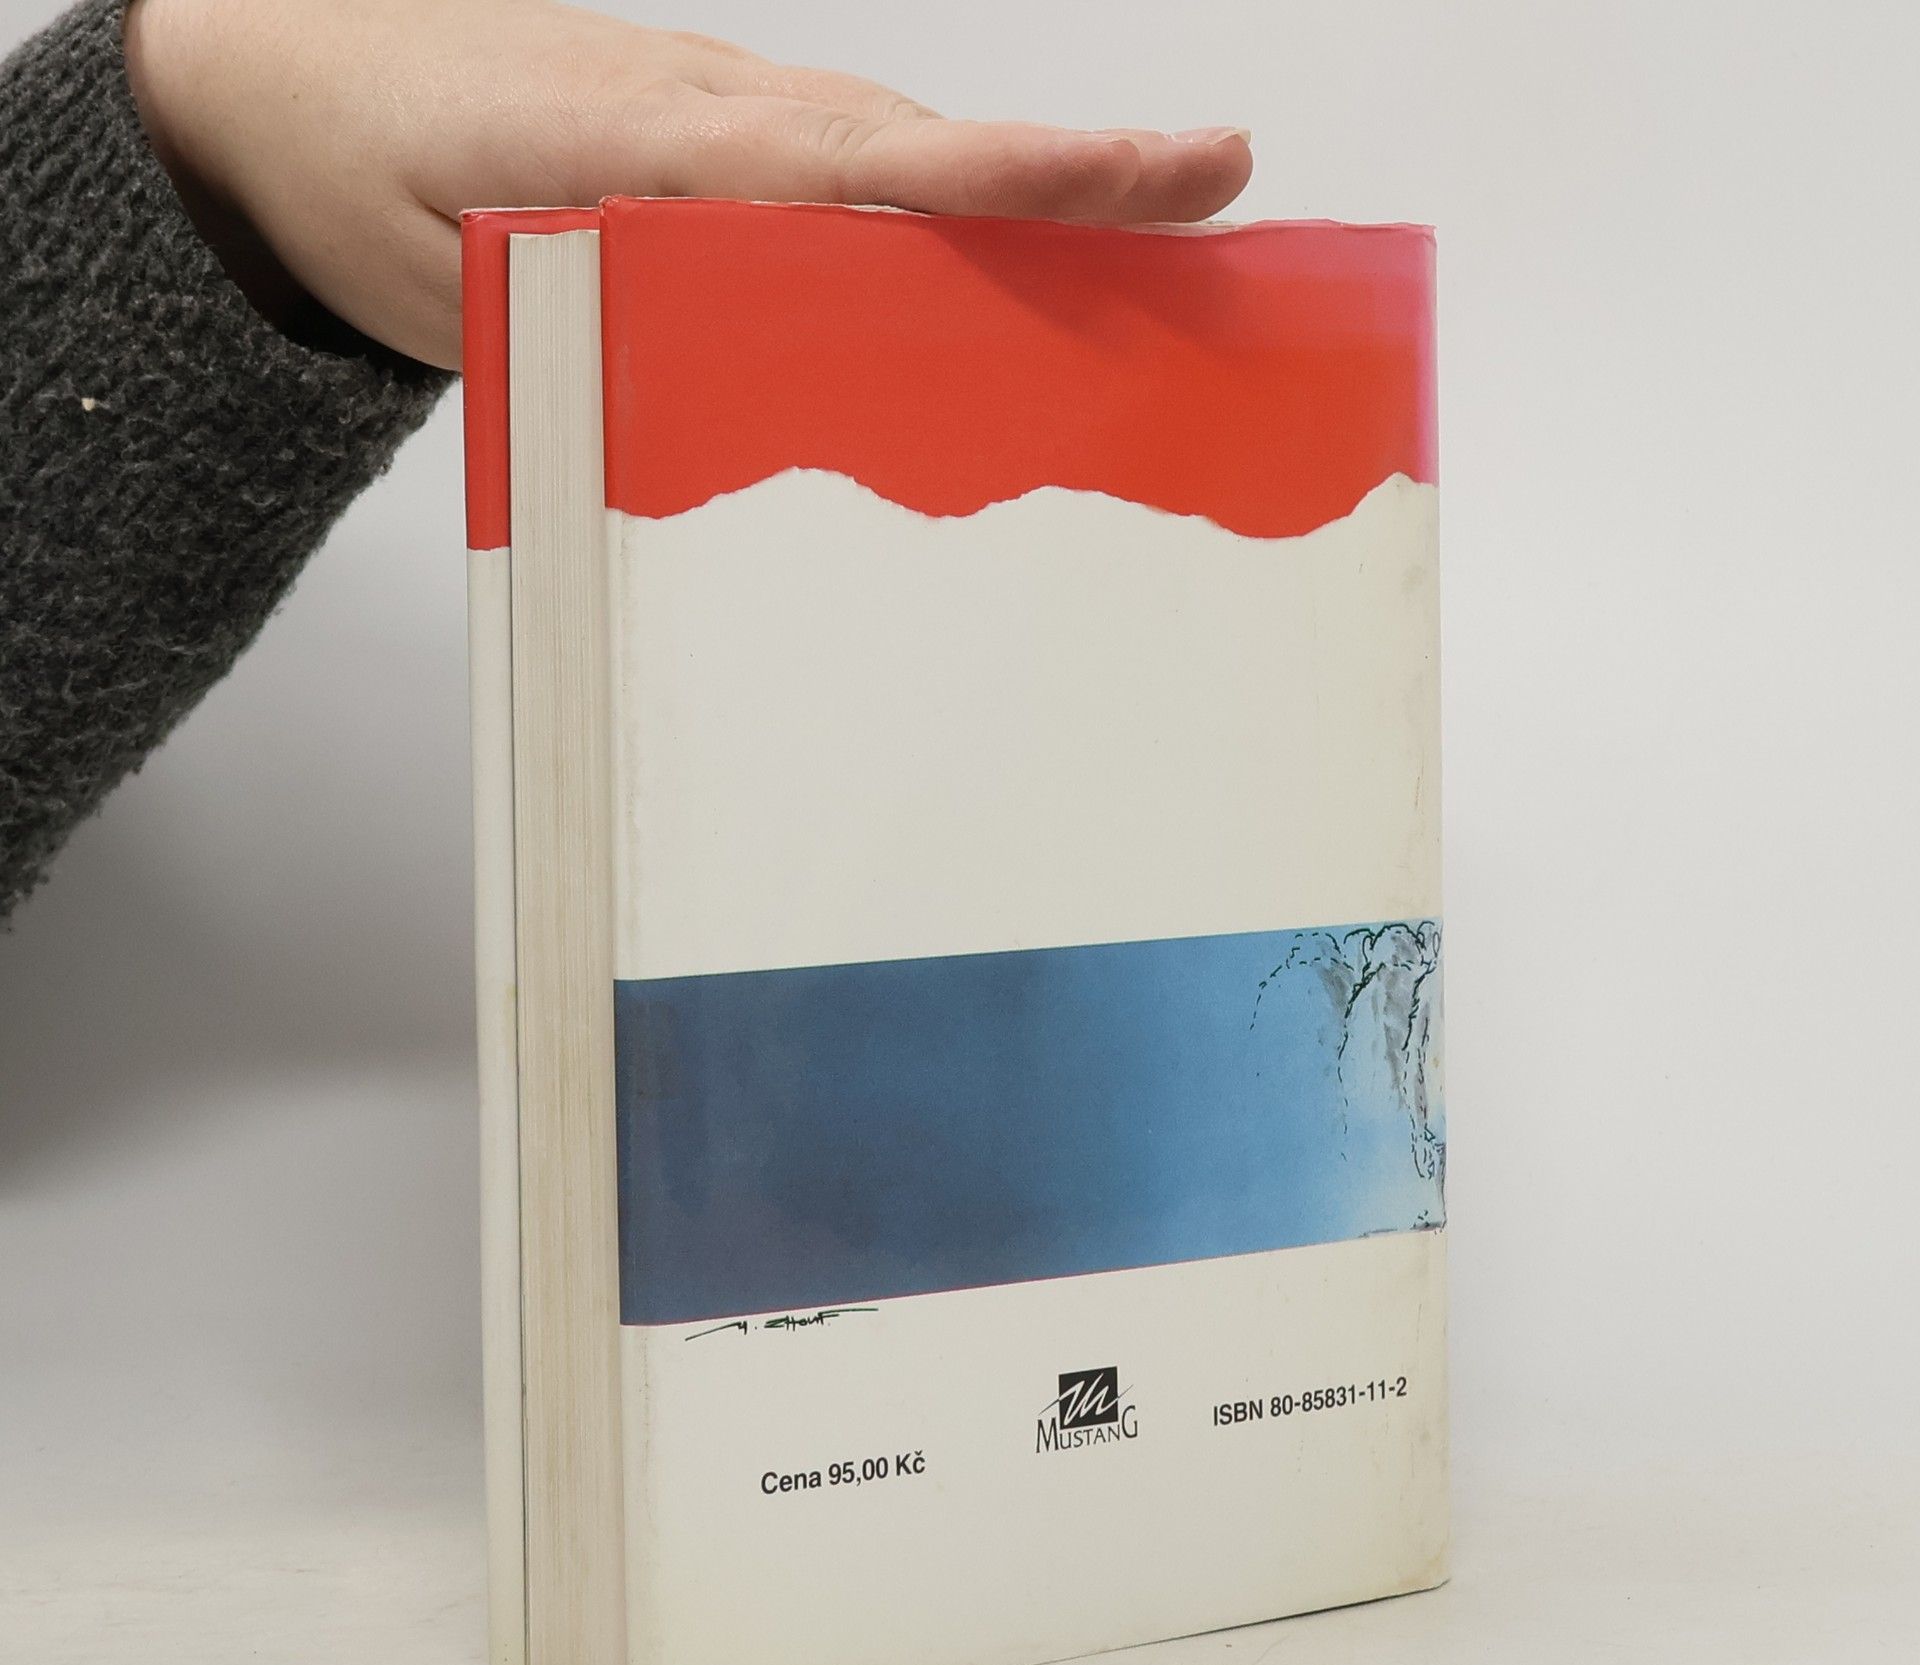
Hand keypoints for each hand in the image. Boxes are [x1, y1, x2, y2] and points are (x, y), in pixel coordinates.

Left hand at [124, 0, 1253, 369]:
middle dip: (1083, 185)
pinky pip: (859, 184)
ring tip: (1172, 249)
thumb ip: (587, 327)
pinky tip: (1003, 281)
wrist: (288, 67)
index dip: (1022, 178)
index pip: (878, 166)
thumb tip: (710, 407)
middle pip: (934, 155)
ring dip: (1036, 208)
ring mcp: (734, 121)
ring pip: (908, 166)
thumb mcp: (447, 279)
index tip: (1159, 175)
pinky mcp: (727, 147)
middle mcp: (727, 115)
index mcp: (668, 142)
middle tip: (1223, 208)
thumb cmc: (363, 166)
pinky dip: (948, 220)